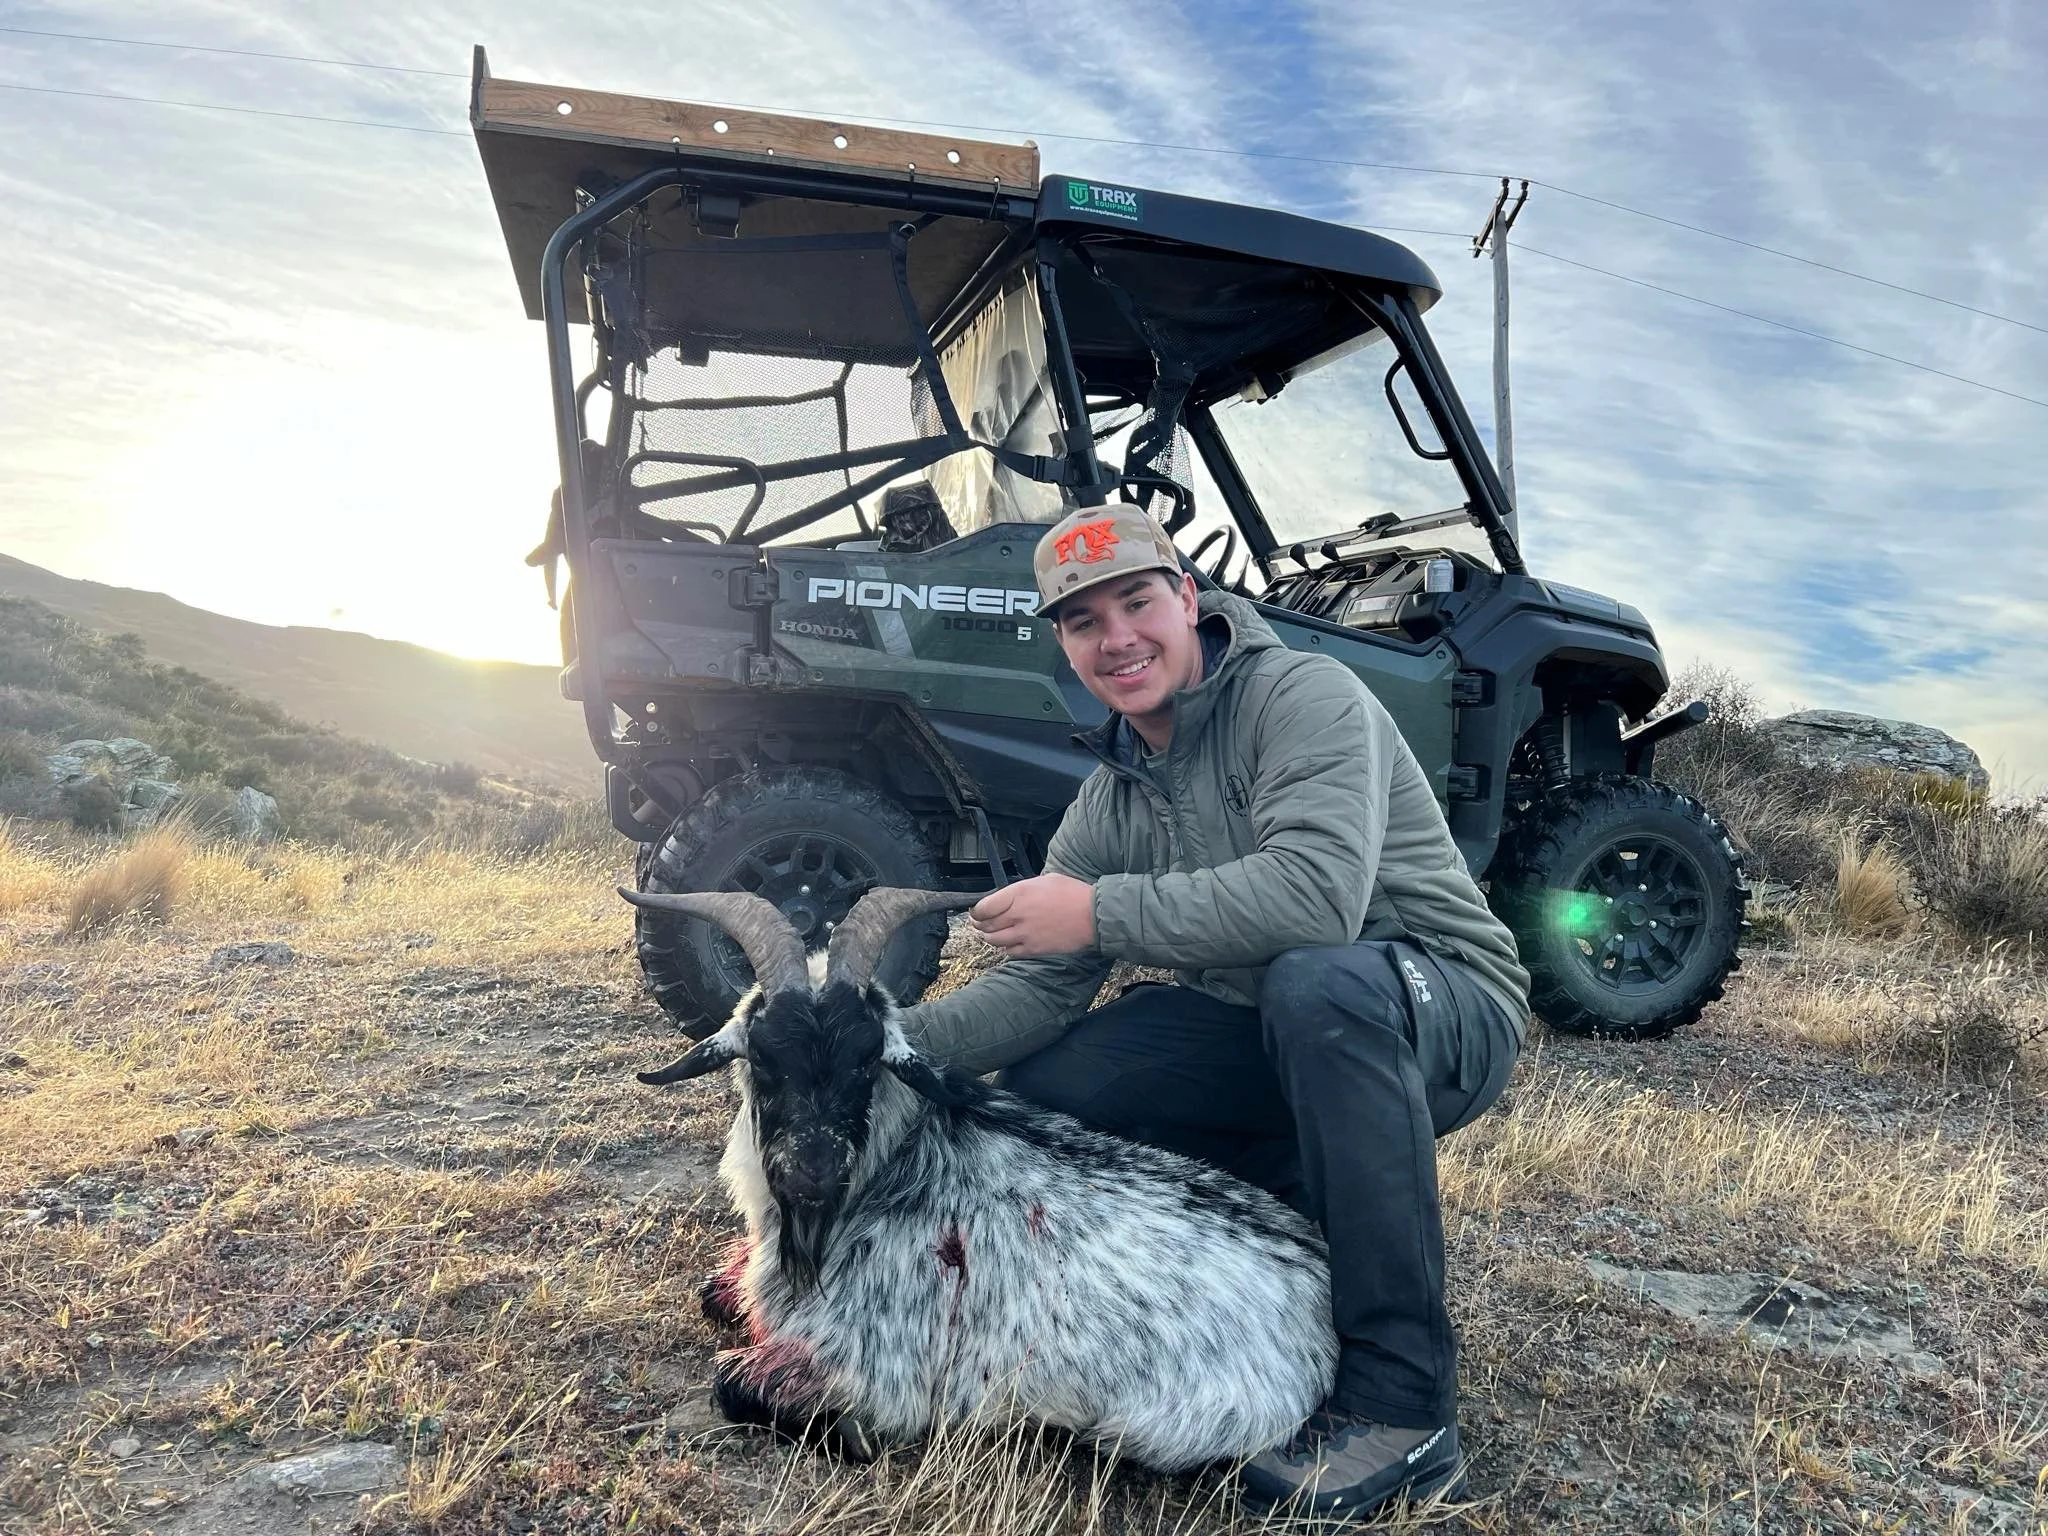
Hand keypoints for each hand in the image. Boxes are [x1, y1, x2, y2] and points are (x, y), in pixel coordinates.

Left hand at [970, 873, 1096, 957]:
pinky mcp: (1033, 949)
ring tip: (990, 933)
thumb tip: (1009, 897)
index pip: (983, 908)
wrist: (1092, 915)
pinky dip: (1006, 948)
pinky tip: (1010, 943)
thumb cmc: (1072, 894)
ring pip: (994, 940)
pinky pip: (1010, 952)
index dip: (976, 911)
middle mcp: (1017, 915)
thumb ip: (1022, 890)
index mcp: (1018, 894)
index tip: (977, 910)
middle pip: (985, 925)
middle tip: (979, 922)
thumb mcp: (1044, 880)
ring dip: (989, 937)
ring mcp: (1024, 935)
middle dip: (979, 924)